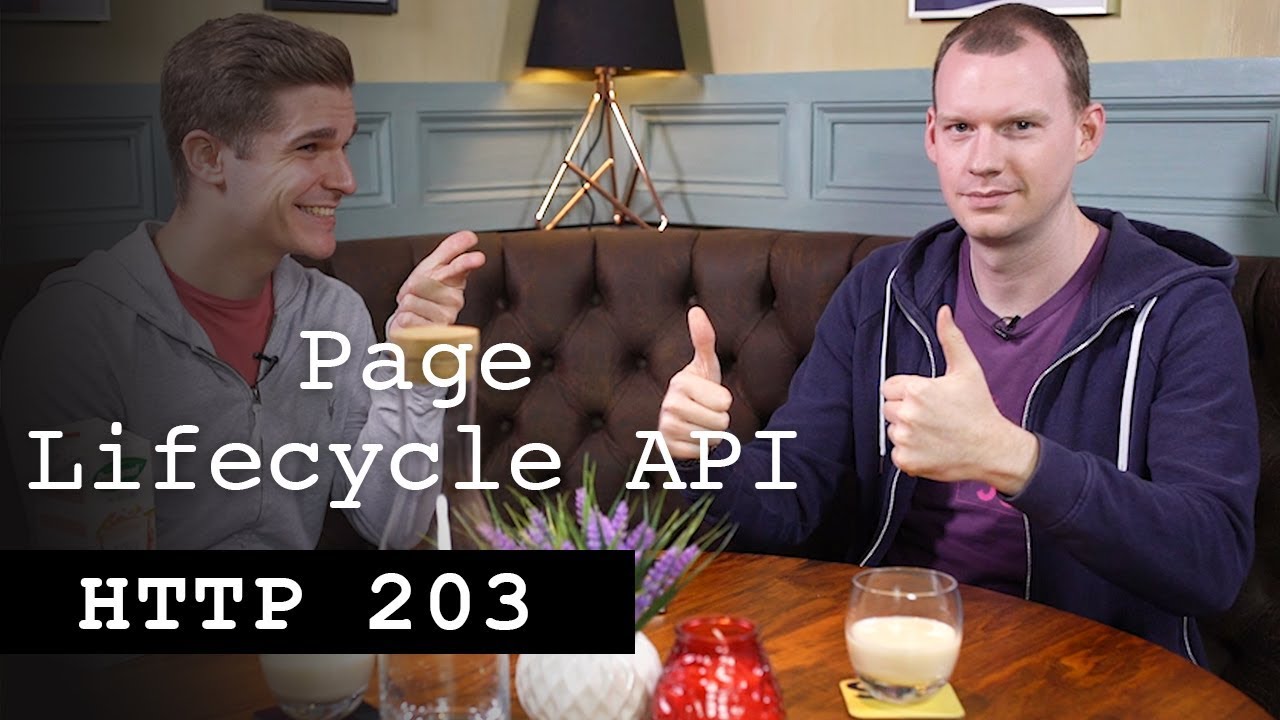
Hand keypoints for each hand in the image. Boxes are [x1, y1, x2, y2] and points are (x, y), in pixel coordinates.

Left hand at [391, 230, 485, 327]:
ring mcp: (446, 318)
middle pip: (422, 282)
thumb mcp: (432, 267)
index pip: (461, 266)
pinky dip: (404, 319)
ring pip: (411, 300)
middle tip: (417, 293)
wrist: (410, 322)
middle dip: (412, 287)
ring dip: (406, 304)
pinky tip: (414, 321)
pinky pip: (408, 317)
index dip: (468, 261)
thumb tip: (469, 235)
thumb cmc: (422, 293)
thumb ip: (450, 249)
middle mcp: (455, 300)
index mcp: (456, 280)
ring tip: (415, 309)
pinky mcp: (434, 334)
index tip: (478, 257)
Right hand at [658, 307, 732, 459]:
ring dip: (710, 436)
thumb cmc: (700, 391)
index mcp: (680, 382)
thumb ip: (704, 340)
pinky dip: (700, 450)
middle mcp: (668, 403)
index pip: (724, 402)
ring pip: (710, 438)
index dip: (724, 403)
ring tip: (698, 426)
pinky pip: (699, 453)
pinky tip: (690, 440)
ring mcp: (665, 427)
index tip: (710, 398)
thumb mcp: (706, 367)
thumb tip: (696, 309)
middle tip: (705, 414)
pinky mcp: (666, 448)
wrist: (682, 422)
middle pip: (720, 422)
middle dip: (719, 422)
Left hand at [880, 306, 1037, 493]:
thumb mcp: (967, 369)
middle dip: (905, 410)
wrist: (992, 448)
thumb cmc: (979, 408)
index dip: (906, 391)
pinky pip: (896, 453)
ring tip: (933, 432)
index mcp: (916, 390)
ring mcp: (906, 439)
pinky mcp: (906, 461)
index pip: (889, 387)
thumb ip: (951, 338)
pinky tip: (931, 448)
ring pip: (892, 430)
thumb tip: (943, 311)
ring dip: (906, 432)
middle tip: (932, 416)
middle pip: (888, 408)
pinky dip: (909, 453)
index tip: (926, 399)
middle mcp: (907, 414)